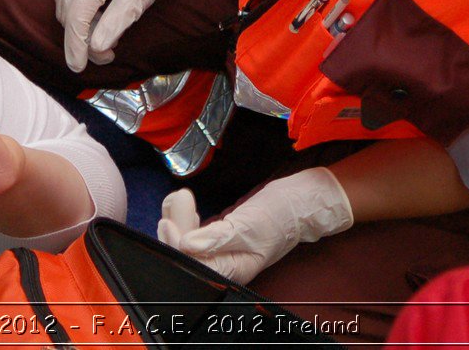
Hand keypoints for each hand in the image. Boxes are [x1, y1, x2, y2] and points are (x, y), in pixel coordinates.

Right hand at [55, 0, 181, 72]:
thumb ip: (115, 24)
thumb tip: (95, 49)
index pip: (75, 18)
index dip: (76, 46)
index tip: (79, 67)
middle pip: (69, 15)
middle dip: (85, 38)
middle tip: (111, 51)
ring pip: (65, 7)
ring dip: (83, 25)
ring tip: (109, 28)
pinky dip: (80, 9)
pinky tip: (101, 11)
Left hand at [156, 169, 352, 284]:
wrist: (300, 204)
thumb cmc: (281, 215)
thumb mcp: (250, 225)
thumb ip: (218, 237)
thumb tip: (186, 245)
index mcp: (231, 271)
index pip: (191, 264)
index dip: (175, 245)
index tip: (168, 221)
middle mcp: (222, 267)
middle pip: (184, 254)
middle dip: (175, 227)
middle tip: (179, 199)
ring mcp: (219, 253)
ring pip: (185, 241)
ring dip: (177, 218)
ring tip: (182, 197)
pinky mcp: (218, 239)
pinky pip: (193, 232)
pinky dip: (185, 217)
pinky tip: (187, 204)